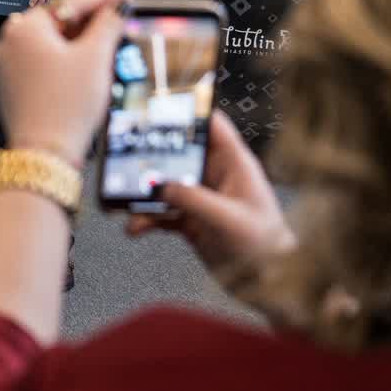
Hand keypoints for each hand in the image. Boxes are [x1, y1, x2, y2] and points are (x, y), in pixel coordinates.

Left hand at [0, 0, 131, 166]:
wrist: (45, 153)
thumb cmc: (63, 108)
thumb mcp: (95, 58)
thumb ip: (108, 24)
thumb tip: (116, 8)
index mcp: (24, 27)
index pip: (70, 2)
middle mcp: (9, 42)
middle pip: (59, 21)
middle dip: (92, 21)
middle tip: (121, 18)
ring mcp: (9, 66)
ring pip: (52, 44)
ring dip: (82, 42)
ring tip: (110, 43)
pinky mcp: (14, 87)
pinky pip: (44, 64)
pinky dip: (67, 61)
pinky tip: (89, 67)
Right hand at [126, 111, 294, 282]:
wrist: (269, 284)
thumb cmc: (264, 247)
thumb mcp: (230, 220)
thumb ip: (194, 200)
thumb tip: (160, 187)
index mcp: (233, 164)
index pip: (211, 125)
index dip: (187, 111)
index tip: (157, 105)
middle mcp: (214, 175)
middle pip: (178, 152)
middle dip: (151, 155)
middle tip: (123, 155)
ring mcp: (200, 197)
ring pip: (164, 184)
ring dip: (142, 193)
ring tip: (122, 200)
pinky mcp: (190, 219)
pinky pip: (160, 213)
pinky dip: (145, 219)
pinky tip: (134, 228)